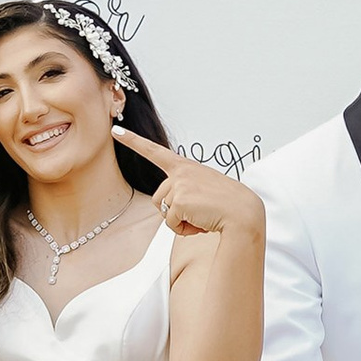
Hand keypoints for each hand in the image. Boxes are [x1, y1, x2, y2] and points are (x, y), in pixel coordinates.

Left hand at [112, 128, 264, 240]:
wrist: (243, 213)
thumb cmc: (227, 204)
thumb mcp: (205, 189)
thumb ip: (187, 190)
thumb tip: (172, 208)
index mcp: (186, 166)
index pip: (155, 151)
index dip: (134, 141)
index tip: (116, 131)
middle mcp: (181, 172)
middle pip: (158, 199)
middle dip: (174, 212)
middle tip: (199, 212)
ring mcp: (180, 184)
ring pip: (164, 212)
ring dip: (180, 221)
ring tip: (202, 216)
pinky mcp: (180, 200)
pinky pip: (171, 223)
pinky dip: (185, 229)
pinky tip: (202, 223)